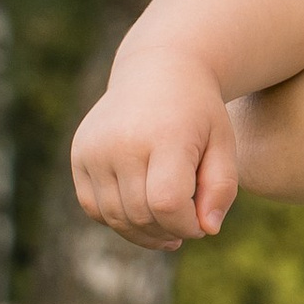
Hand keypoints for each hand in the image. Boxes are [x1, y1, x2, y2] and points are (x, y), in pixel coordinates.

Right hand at [70, 46, 239, 250]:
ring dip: (143, 233)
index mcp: (164, 135)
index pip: (167, 203)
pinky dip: (117, 219)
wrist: (157, 70)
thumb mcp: (224, 143)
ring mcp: (94, 148)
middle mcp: (122, 141)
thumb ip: (221, 188)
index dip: (186, 225)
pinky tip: (141, 213)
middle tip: (186, 226)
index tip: (201, 224)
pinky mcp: (79, 155)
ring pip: (114, 217)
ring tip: (167, 228)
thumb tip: (208, 231)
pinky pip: (93, 207)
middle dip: (168, 231)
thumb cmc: (198, 112)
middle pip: (140, 214)